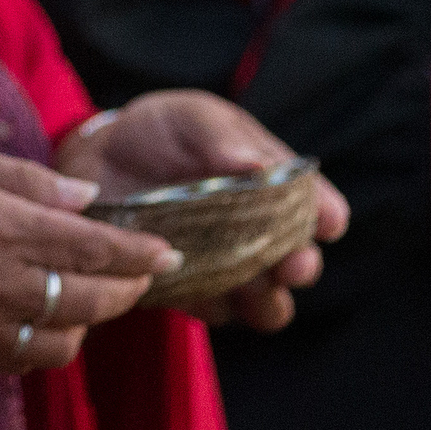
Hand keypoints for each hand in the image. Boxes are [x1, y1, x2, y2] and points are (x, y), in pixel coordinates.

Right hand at [0, 142, 177, 371]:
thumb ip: (28, 181)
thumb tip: (86, 198)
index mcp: (3, 227)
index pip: (94, 248)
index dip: (139, 254)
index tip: (170, 253)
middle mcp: (0, 282)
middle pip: (91, 300)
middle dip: (126, 289)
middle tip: (139, 275)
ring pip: (63, 343)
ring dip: (86, 323)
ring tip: (87, 298)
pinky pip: (22, 361)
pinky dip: (46, 346)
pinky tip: (43, 322)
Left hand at [52, 93, 348, 333]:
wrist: (100, 160)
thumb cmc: (160, 131)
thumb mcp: (191, 117)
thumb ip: (222, 136)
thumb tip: (258, 165)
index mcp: (272, 184)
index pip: (316, 205)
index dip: (327, 215)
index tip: (330, 223)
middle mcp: (260, 232)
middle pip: (298, 264)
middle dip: (300, 266)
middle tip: (290, 264)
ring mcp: (228, 266)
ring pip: (266, 303)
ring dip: (263, 299)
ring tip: (247, 285)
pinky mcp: (192, 290)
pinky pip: (214, 312)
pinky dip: (211, 304)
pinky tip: (193, 286)